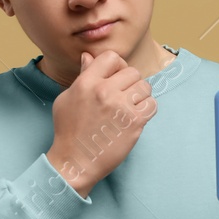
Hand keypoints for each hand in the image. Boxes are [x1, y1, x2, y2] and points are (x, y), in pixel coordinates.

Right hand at [46, 50, 155, 196]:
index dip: (117, 66)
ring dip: (140, 96)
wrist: (75, 161)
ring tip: (130, 107)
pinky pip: (152, 104)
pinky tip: (136, 117)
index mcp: (86, 83)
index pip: (112, 57)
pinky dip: (147, 109)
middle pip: (132, 72)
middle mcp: (104, 91)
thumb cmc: (68, 131)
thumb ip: (82, 76)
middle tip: (124, 96)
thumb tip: (89, 57)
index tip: (116, 78)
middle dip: (130, 83)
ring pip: (145, 86)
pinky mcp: (134, 122)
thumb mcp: (66, 98)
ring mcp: (120, 106)